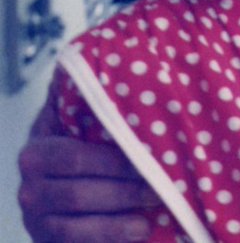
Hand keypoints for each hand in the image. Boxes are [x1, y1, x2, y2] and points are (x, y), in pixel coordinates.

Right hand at [18, 98, 156, 242]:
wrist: (61, 188)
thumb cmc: (87, 145)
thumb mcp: (82, 122)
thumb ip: (96, 102)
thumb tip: (119, 62)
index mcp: (37, 151)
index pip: (74, 157)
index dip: (114, 160)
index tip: (150, 156)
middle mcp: (29, 187)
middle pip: (79, 192)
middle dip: (126, 189)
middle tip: (163, 184)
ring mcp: (35, 219)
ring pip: (78, 223)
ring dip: (120, 218)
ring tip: (155, 208)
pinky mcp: (46, 242)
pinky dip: (111, 237)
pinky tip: (141, 229)